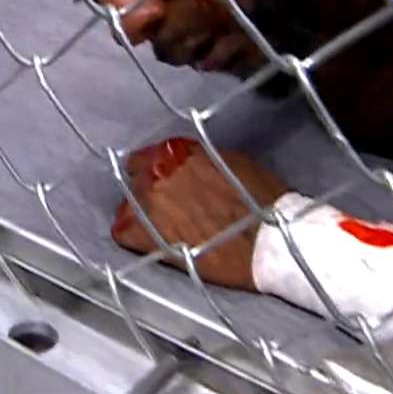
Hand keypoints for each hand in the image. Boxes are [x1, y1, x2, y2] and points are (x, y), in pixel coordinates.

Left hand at [111, 137, 291, 290]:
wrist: (268, 241)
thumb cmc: (260, 199)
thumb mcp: (231, 162)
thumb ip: (200, 159)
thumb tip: (188, 164)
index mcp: (178, 153)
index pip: (147, 155)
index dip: (152, 167)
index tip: (158, 175)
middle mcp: (159, 174)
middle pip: (136, 179)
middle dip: (147, 187)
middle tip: (162, 200)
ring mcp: (153, 207)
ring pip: (129, 204)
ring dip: (140, 210)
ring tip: (154, 221)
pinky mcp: (152, 239)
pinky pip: (124, 233)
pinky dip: (129, 233)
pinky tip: (138, 236)